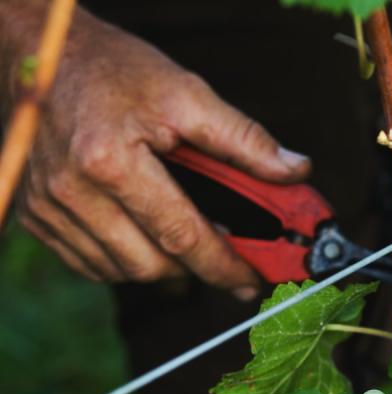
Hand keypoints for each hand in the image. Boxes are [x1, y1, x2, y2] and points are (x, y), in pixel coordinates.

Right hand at [3, 7, 310, 295]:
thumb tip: (295, 171)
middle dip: (196, 270)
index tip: (252, 280)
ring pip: (119, 271)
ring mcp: (47, 207)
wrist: (46, 54)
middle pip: (149, 265)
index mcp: (111, 162)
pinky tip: (147, 237)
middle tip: (228, 261)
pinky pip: (89, 264)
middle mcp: (72, 191)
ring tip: (188, 241)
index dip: (223, 265)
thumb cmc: (118, 70)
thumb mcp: (188, 93)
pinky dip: (125, 262)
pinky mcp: (34, 215)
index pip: (181, 236)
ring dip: (162, 267)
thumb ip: (245, 139)